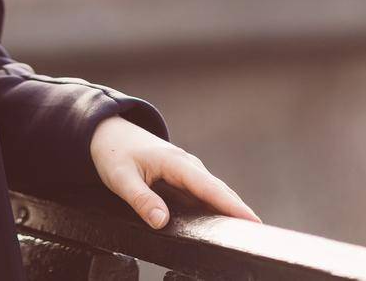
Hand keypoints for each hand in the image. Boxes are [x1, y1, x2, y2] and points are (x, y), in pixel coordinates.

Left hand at [89, 115, 260, 228]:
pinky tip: (220, 223)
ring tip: (246, 233)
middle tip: (259, 234)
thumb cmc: (113, 151)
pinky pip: (202, 194)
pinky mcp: (181, 177)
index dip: (232, 205)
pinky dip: (214, 206)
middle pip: (219, 191)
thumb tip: (161, 222)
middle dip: (239, 211)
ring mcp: (185, 170)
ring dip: (229, 209)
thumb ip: (141, 200)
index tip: (253, 221)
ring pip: (212, 192)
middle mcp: (186, 165)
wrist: (106, 130)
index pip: (209, 188)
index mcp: (175, 162)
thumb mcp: (120, 178)